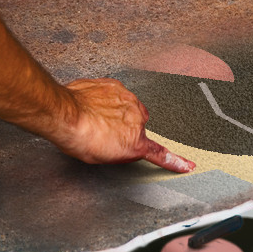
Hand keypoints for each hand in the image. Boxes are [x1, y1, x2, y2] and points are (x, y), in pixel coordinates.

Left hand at [56, 78, 195, 172]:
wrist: (64, 114)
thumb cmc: (80, 138)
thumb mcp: (103, 157)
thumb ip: (121, 151)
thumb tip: (125, 147)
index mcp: (136, 142)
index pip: (159, 154)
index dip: (175, 161)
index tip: (188, 165)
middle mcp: (137, 119)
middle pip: (138, 126)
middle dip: (126, 128)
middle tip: (106, 132)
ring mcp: (128, 100)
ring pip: (128, 107)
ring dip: (116, 112)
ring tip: (96, 117)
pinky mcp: (115, 86)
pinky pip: (114, 94)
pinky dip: (105, 100)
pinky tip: (93, 105)